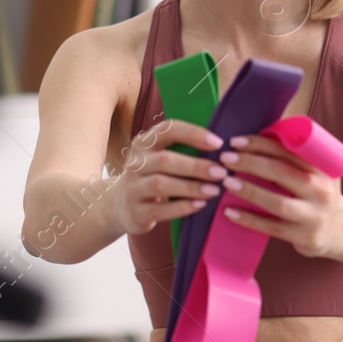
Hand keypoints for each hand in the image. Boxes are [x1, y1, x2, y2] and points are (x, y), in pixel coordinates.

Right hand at [109, 118, 227, 236]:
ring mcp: (133, 188)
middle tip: (221, 172)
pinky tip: (201, 204)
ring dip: (191, 187)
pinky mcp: (136, 212)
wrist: (121, 205)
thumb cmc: (151, 177)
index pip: (168, 130)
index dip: (193, 134)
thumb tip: (222, 147)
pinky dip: (183, 207)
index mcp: (144, 143)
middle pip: (166, 160)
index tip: (218, 143)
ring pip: (162, 184)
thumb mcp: (157, 157)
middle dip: (196, 166)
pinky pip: (161, 209)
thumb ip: (180, 149)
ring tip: (214, 190)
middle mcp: (135, 163)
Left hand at [217, 133, 342, 257]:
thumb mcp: (316, 173)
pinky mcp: (304, 237)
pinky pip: (272, 227)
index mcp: (322, 168)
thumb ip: (294, 158)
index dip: (260, 144)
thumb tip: (253, 139)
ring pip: (277, 202)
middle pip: (281, 172)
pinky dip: (249, 219)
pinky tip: (230, 212)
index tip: (236, 142)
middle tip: (226, 159)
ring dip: (249, 191)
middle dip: (250, 163)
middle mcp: (321, 190)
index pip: (288, 150)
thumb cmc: (316, 194)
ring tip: (226, 182)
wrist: (340, 230)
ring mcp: (313, 215)